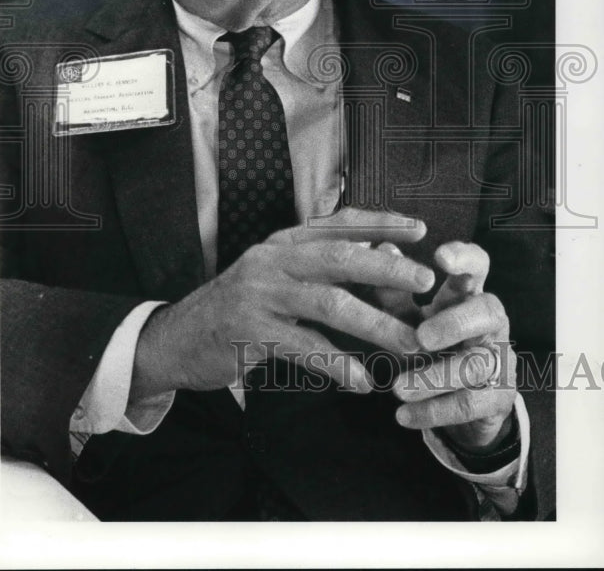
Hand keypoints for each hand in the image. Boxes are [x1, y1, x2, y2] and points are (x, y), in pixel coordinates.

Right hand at [130, 208, 433, 401]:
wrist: (177, 337)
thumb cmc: (238, 306)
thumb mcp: (274, 274)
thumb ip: (317, 266)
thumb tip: (378, 258)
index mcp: (283, 243)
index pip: (338, 223)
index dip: (380, 222)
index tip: (419, 228)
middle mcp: (272, 261)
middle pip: (340, 257)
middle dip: (388, 268)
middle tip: (426, 283)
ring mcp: (260, 296)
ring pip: (330, 304)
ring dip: (376, 325)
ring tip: (409, 345)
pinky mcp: (251, 334)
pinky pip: (305, 349)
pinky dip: (338, 365)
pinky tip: (362, 381)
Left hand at [392, 241, 516, 452]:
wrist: (458, 402)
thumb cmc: (431, 345)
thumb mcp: (409, 319)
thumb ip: (394, 292)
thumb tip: (382, 249)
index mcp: (468, 295)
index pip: (478, 266)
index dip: (465, 257)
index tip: (440, 256)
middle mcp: (491, 323)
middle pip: (488, 312)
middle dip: (455, 323)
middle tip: (420, 338)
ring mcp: (499, 359)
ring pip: (476, 365)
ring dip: (433, 378)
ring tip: (396, 389)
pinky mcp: (499, 397)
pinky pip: (469, 404)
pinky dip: (433, 411)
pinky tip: (403, 416)